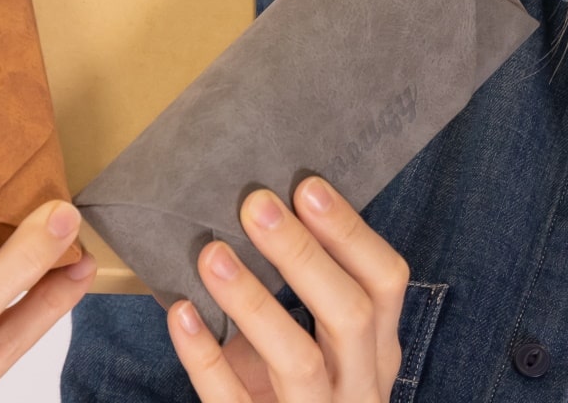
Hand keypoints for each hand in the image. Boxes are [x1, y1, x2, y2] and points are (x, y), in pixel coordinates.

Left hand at [166, 177, 408, 401]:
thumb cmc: (295, 387)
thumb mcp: (320, 342)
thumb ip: (307, 289)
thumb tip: (262, 206)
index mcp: (377, 348)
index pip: (385, 282)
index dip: (350, 232)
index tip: (307, 186)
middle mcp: (359, 385)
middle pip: (349, 314)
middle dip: (303, 254)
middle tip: (256, 206)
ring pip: (298, 361)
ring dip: (253, 301)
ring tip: (212, 254)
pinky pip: (232, 401)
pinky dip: (205, 356)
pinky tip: (182, 313)